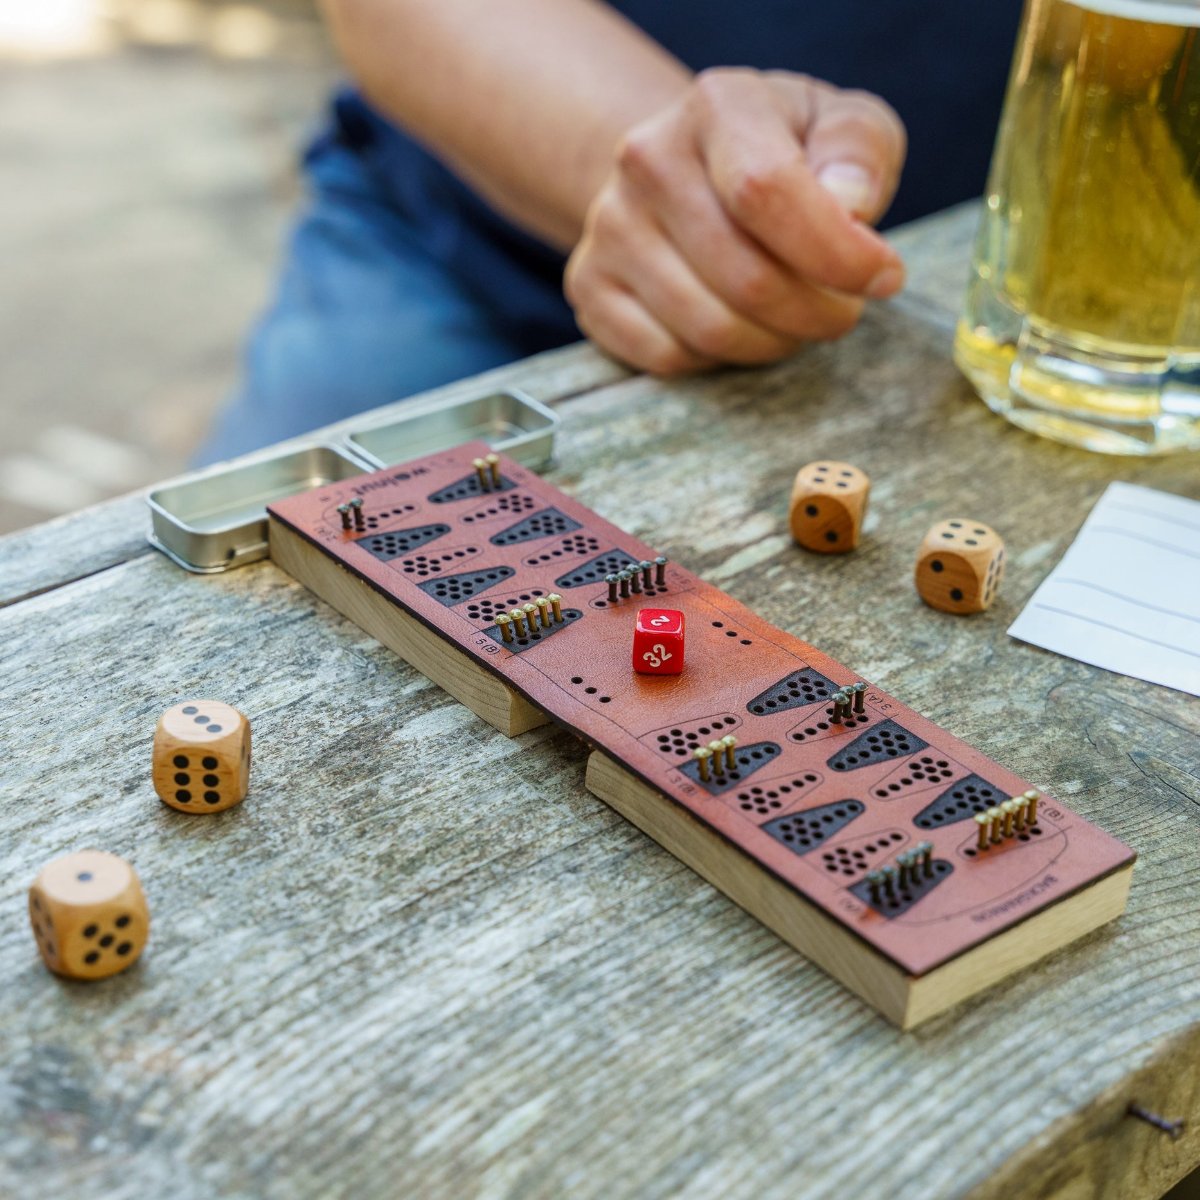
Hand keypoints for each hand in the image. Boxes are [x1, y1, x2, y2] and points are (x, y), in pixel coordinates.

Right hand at [564, 68, 906, 373]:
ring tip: (796, 321)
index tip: (882, 278)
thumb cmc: (780, 152)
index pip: (767, 191)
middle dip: (815, 314)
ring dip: (773, 344)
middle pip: (746, 278)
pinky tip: (740, 328)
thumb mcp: (838, 126)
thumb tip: (850, 208)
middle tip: (841, 312)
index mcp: (716, 106)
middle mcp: (647, 160)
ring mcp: (609, 228)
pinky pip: (668, 357)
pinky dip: (718, 360)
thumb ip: (860, 153)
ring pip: (709, 329)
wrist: (684, 169)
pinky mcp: (590, 286)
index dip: (834, 253)